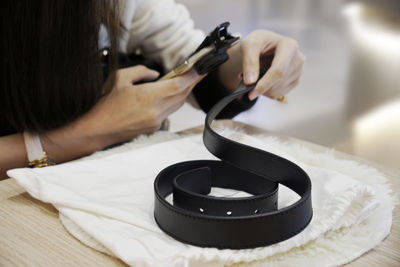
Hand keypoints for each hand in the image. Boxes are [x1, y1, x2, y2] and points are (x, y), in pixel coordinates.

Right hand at [79, 65, 202, 146]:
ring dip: (183, 93)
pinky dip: (173, 102)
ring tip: (187, 82)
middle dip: (191, 83)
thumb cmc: (107, 105)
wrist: (100, 130)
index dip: (191, 77)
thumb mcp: (119, 78)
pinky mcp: (154, 128)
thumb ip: (140, 72)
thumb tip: (155, 74)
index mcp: (147, 96)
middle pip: (181, 95)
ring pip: (177, 105)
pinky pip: (169, 112)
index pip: (177, 86)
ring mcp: (156, 121)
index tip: (199, 69)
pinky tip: (171, 95)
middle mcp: (155, 110)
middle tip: (198, 73)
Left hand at [219, 30, 304, 100]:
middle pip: (279, 81)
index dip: (265, 83)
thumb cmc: (258, 42)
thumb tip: (250, 82)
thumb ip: (249, 61)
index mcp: (289, 45)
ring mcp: (298, 70)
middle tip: (248, 85)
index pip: (278, 70)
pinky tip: (262, 82)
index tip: (252, 93)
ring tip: (255, 78)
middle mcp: (297, 58)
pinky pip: (280, 93)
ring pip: (279, 90)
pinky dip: (268, 92)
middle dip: (262, 87)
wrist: (264, 45)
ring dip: (263, 90)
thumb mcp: (249, 45)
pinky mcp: (295, 80)